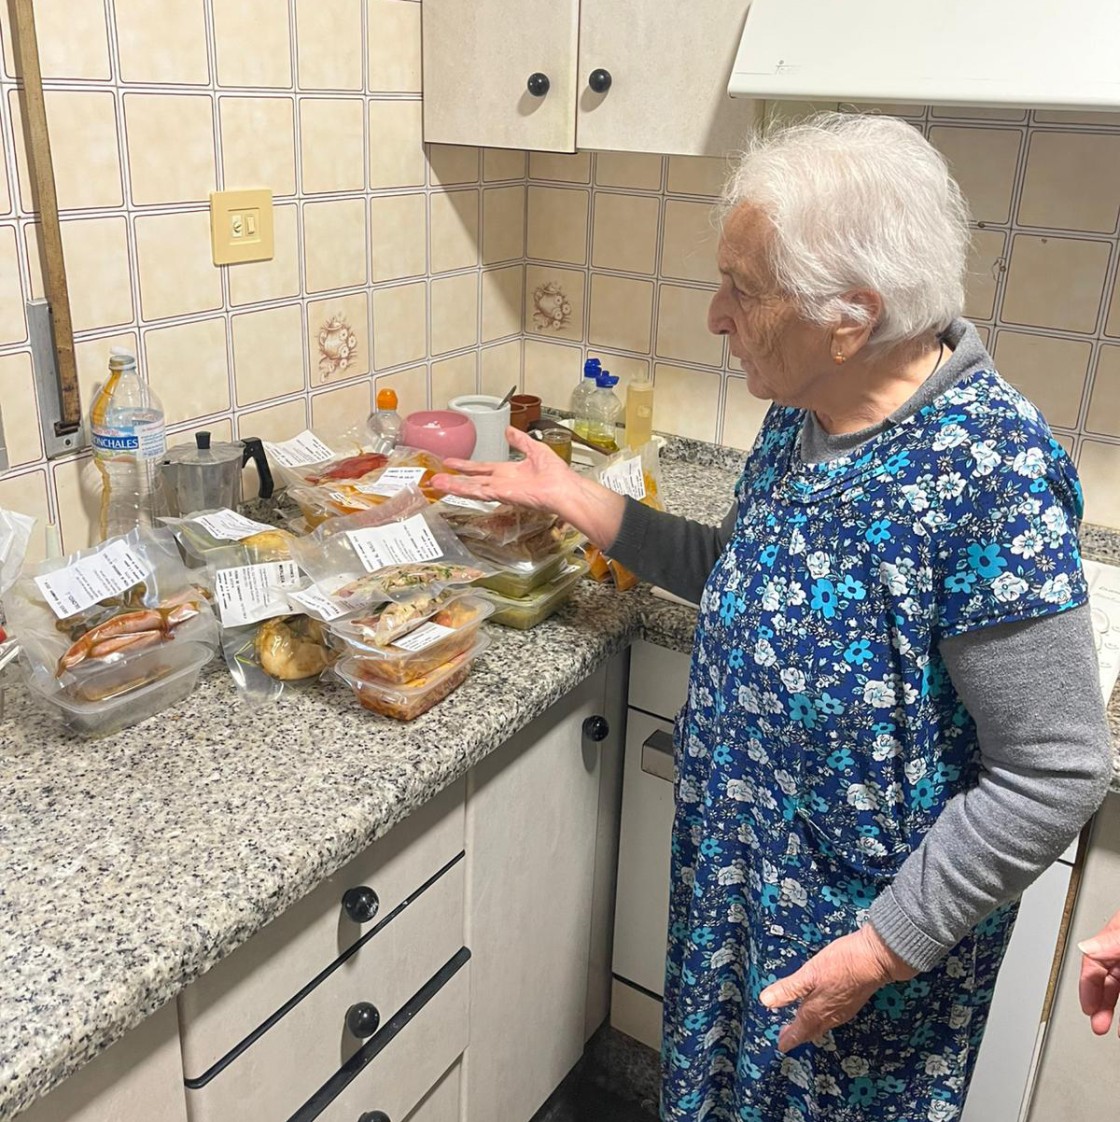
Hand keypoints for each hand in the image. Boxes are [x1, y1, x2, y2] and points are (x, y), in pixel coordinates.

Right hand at [431, 426, 626, 549]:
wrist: (563, 488)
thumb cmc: (556, 474)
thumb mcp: (535, 448)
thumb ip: (520, 440)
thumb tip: (509, 430)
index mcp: (509, 472)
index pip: (483, 468)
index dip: (467, 466)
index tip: (452, 462)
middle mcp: (502, 481)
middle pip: (473, 479)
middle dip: (455, 478)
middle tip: (437, 478)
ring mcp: (500, 489)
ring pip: (471, 487)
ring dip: (453, 485)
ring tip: (436, 484)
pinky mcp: (500, 494)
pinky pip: (479, 491)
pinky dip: (463, 489)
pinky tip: (451, 487)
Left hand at [760, 925, 916, 1052]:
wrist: (875, 959)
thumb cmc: (841, 964)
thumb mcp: (808, 974)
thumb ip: (788, 989)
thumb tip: (766, 1002)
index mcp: (817, 1011)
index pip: (799, 1031)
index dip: (789, 1039)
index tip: (781, 1046)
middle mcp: (831, 1016)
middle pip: (811, 1030)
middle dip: (798, 1034)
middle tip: (787, 1037)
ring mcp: (844, 1010)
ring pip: (823, 1025)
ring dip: (810, 1027)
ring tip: (801, 1024)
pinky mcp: (852, 1001)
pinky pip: (833, 1018)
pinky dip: (822, 1019)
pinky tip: (823, 1010)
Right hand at [1079, 910, 1119, 1035]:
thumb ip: (1111, 941)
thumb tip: (1086, 947)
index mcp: (1115, 935)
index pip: (1094, 960)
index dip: (1088, 985)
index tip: (1087, 1008)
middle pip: (1109, 978)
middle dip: (1102, 1004)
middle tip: (1098, 1025)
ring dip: (1116, 1010)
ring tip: (1115, 1031)